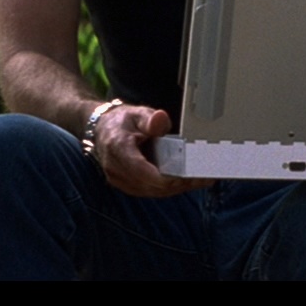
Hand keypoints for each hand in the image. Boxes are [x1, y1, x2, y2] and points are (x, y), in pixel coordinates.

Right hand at [94, 103, 213, 197]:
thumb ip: (151, 119)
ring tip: (199, 180)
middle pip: (150, 184)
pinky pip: (151, 192)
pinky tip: (187, 182)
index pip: (140, 170)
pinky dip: (169, 188)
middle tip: (201, 177)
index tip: (186, 175)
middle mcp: (116, 168)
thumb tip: (161, 120)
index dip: (163, 177)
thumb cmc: (122, 122)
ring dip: (176, 188)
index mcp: (117, 148)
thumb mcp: (137, 114)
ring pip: (153, 191)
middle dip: (177, 183)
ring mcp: (120, 180)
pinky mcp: (128, 186)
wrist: (104, 130)